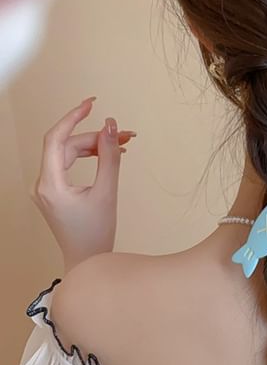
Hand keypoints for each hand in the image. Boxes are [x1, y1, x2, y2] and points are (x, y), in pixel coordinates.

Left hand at [30, 97, 136, 270]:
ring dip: (95, 147)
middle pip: (68, 146)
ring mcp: (47, 188)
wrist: (87, 261)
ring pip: (70, 154)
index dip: (73, 117)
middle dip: (96, 137)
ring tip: (123, 144)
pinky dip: (89, 158)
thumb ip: (110, 157)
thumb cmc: (95, 233)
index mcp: (50, 184)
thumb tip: (111, 127)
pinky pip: (70, 165)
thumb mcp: (107, 192)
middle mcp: (43, 184)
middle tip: (126, 135)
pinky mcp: (54, 192)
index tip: (91, 104)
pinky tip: (108, 156)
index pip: (56, 139)